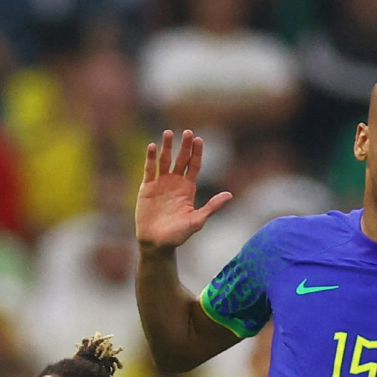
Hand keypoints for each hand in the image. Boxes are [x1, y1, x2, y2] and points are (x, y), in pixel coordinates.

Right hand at [135, 130, 232, 251]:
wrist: (157, 244)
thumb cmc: (178, 236)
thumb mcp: (197, 221)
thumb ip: (211, 207)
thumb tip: (229, 195)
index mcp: (188, 188)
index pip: (193, 165)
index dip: (196, 153)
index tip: (199, 139)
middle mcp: (175, 183)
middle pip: (181, 159)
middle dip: (185, 146)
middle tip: (188, 132)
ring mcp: (161, 184)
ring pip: (164, 160)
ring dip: (166, 147)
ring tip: (168, 133)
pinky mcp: (147, 187)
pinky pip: (149, 169)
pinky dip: (151, 158)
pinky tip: (152, 146)